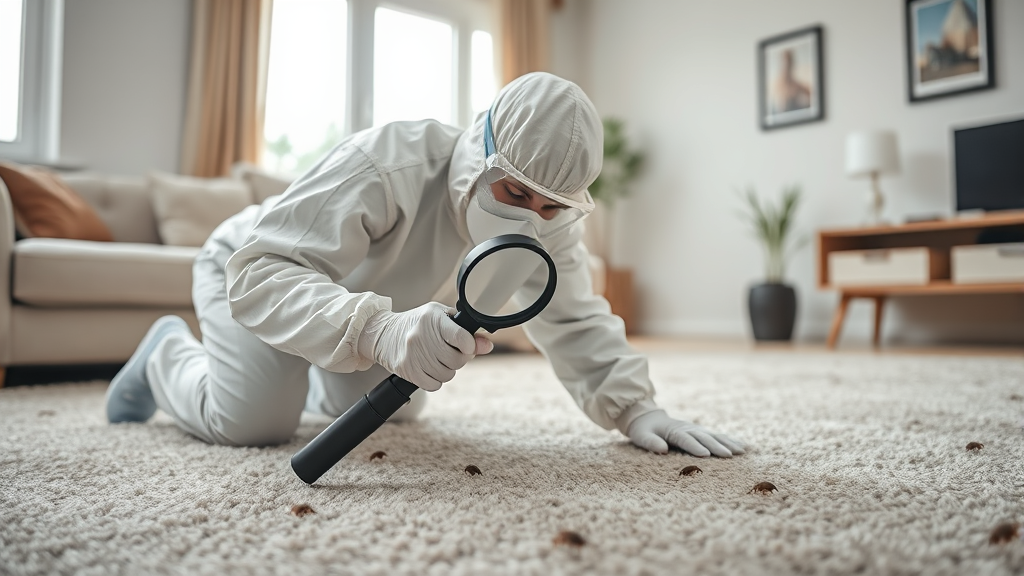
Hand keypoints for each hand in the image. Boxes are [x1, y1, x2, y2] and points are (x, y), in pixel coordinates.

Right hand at [358, 302, 491, 390]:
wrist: (382, 333)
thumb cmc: (417, 323)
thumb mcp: (441, 317)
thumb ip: (466, 332)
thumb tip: (487, 345)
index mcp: (432, 318)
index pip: (462, 338)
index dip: (470, 346)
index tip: (467, 346)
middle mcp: (422, 336)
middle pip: (457, 360)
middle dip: (459, 358)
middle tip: (449, 352)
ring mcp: (413, 354)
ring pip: (447, 374)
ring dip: (446, 370)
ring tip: (437, 358)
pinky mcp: (407, 370)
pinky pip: (434, 385)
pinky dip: (435, 380)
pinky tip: (428, 368)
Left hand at [627, 410, 745, 456]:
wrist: (647, 417)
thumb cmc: (643, 430)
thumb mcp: (641, 436)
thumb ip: (650, 442)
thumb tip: (662, 448)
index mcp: (673, 430)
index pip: (685, 439)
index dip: (695, 446)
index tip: (705, 454)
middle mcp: (687, 428)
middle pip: (704, 438)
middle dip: (717, 446)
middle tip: (729, 455)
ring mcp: (695, 429)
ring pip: (714, 436)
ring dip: (728, 443)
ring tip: (742, 451)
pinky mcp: (700, 432)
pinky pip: (717, 436)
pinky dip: (730, 440)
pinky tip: (742, 446)